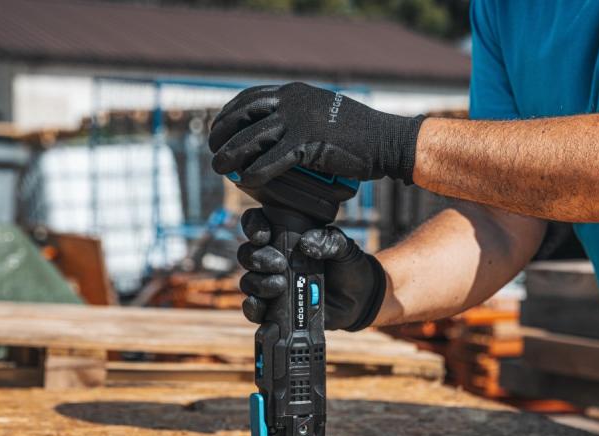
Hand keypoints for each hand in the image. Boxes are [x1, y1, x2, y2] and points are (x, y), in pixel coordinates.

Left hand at [209, 82, 424, 187]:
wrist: (386, 140)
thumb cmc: (358, 133)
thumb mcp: (322, 113)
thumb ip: (300, 115)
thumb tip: (279, 127)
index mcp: (295, 92)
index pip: (250, 98)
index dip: (229, 113)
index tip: (217, 128)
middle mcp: (293, 102)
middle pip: (244, 116)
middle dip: (222, 133)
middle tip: (212, 149)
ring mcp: (300, 122)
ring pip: (253, 139)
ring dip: (231, 154)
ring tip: (218, 167)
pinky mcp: (308, 145)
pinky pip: (272, 160)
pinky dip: (255, 172)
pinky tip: (245, 181)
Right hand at [237, 208, 385, 330]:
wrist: (359, 299)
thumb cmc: (348, 266)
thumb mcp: (344, 248)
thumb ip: (330, 241)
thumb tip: (306, 243)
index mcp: (286, 237)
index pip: (257, 225)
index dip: (253, 227)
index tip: (263, 236)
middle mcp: (273, 259)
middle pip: (248, 254)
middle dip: (258, 259)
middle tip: (279, 265)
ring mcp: (272, 284)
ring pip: (249, 281)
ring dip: (258, 284)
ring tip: (280, 286)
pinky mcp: (274, 309)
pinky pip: (254, 309)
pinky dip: (254, 309)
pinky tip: (262, 310)